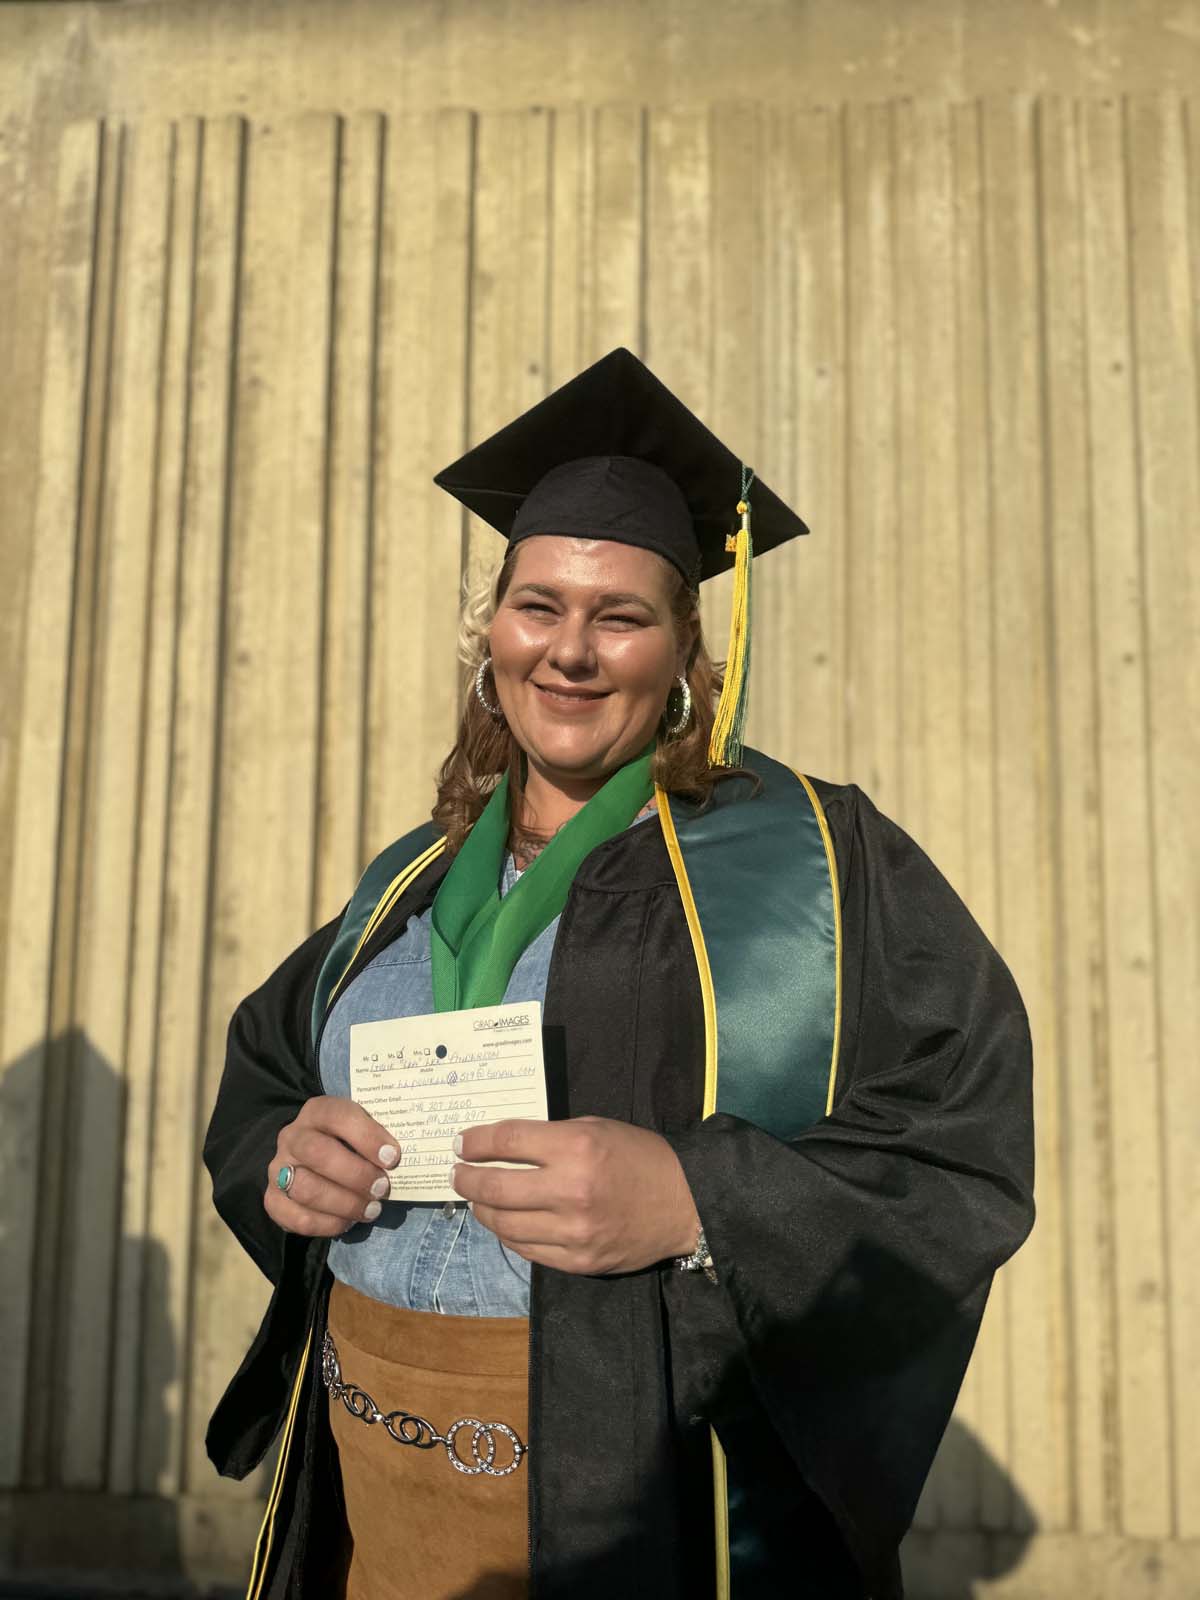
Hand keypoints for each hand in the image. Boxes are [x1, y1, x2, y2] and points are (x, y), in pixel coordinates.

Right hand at [264, 1095, 400, 1237]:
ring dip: (343, 1203)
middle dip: (355, 1175)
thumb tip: (401, 1159)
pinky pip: (294, 1217)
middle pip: (317, 1153)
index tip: (393, 1158)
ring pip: (305, 1188)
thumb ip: (379, 1137)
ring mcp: (279, 1168)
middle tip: (382, 1188)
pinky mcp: (273, 1199)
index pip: (338, 1115)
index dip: (366, 1136)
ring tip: (370, 1210)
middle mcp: (293, 1136)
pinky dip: (326, 1224)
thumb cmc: (352, 1143)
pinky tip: (348, 1222)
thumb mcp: (364, 1128)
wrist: (315, 1157)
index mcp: (318, 1111)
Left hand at [450, 1116, 701, 1274]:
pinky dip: (509, 1235)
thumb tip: (504, 1146)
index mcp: (577, 1148)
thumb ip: (551, 1137)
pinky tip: (506, 1223)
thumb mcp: (596, 1128)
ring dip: (483, 1209)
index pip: (508, 1141)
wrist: (684, 1205)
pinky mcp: (578, 1261)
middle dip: (467, 1179)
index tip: (461, 1144)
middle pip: (496, 1187)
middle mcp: (570, 1191)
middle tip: (458, 1173)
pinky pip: (527, 1250)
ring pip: (505, 1224)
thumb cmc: (639, 1157)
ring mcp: (573, 1232)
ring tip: (478, 1199)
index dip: (476, 1142)